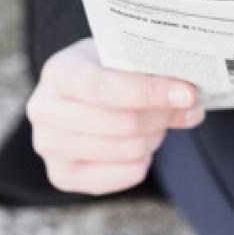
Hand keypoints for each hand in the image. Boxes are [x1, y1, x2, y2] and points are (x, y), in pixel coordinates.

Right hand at [26, 38, 204, 194]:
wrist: (80, 90)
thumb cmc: (108, 69)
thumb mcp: (128, 59)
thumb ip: (157, 76)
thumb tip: (190, 102)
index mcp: (58, 72)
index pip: (106, 88)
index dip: (150, 92)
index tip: (188, 93)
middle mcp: (43, 110)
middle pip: (123, 124)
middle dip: (162, 115)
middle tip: (182, 104)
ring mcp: (48, 146)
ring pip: (128, 150)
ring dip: (155, 136)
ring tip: (157, 122)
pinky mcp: (62, 176)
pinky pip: (125, 175)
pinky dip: (144, 160)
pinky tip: (141, 143)